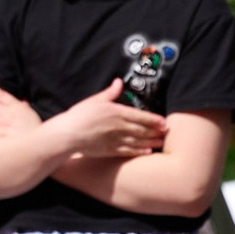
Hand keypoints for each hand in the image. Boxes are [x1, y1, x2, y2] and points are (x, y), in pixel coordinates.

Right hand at [51, 82, 170, 165]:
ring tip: (160, 143)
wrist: (68, 135)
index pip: (140, 116)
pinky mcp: (111, 150)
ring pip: (138, 141)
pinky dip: (139, 151)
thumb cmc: (79, 116)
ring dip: (151, 141)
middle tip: (166, 133)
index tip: (163, 121)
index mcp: (116, 112)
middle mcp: (119, 127)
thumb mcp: (95, 100)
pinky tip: (147, 151)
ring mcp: (116, 140)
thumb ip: (109, 93)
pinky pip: (129, 151)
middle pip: (142, 129)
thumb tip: (119, 82)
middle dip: (156, 131)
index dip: (153, 119)